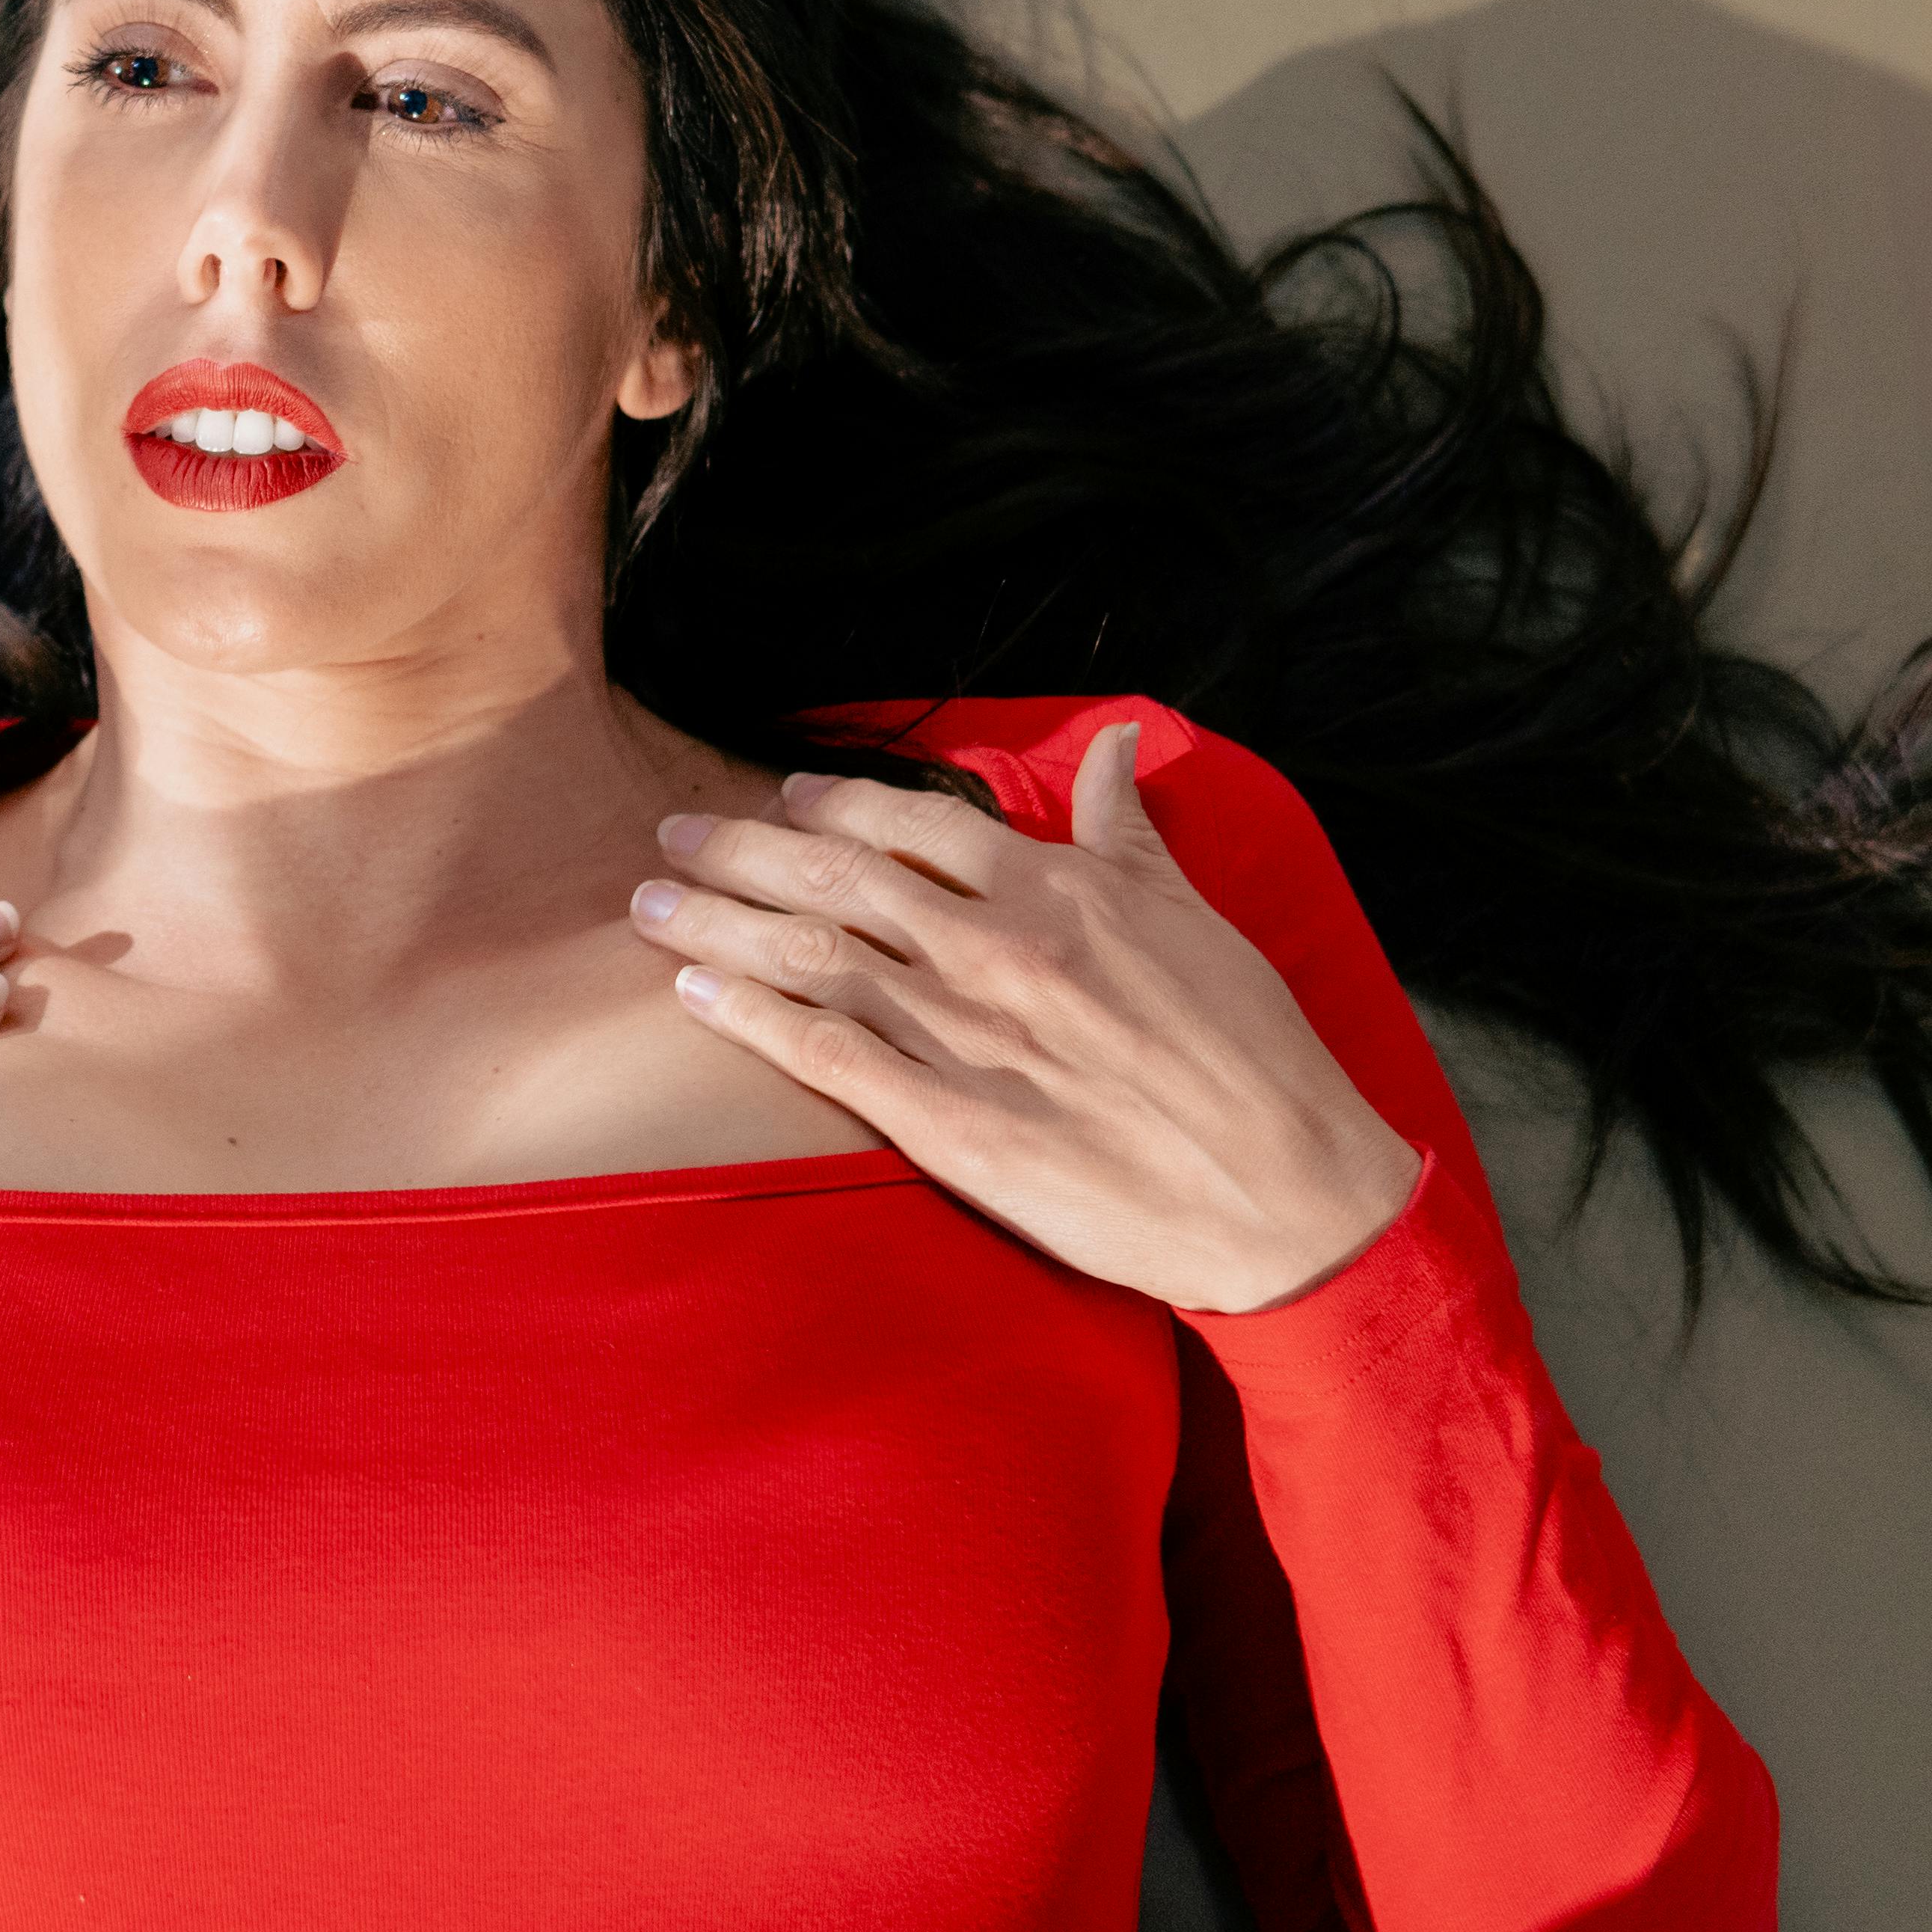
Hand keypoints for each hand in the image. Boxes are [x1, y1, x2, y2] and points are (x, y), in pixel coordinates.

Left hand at [622, 720, 1424, 1316]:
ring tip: (649, 902)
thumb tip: (1114, 741)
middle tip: (672, 835)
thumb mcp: (1194, 915)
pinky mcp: (947, 1122)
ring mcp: (966, 1036)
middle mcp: (996, 951)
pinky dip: (749, 1014)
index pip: (916, 823)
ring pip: (812, 955)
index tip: (782, 799)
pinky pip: (823, 1054)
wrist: (1282, 1190)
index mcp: (1057, 893)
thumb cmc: (1249, 1054)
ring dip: (719, 921)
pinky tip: (694, 991)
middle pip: (838, 878)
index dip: (837, 805)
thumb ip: (1128, 829)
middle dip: (742, 850)